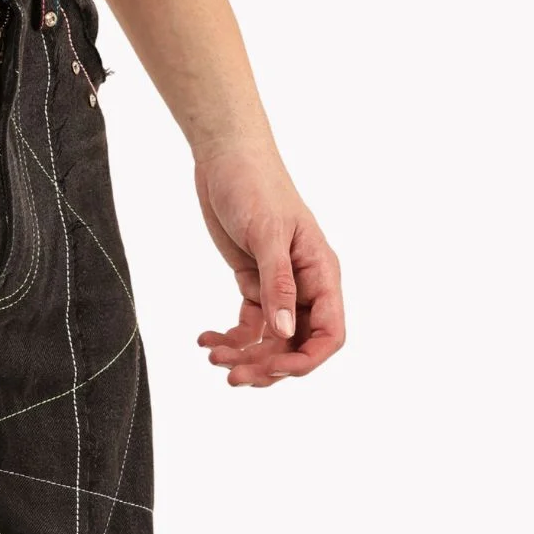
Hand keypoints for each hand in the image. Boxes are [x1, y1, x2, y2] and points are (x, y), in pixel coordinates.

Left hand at [194, 147, 343, 387]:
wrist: (226, 159)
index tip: (273, 369)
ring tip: (213, 356)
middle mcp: (305, 286)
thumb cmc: (256, 185)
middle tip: (232, 375)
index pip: (328, 334)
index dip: (305, 360)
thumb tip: (283, 332)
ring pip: (268, 341)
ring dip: (243, 356)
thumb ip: (277, 285)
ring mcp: (279, 287)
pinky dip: (228, 339)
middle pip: (294, 345)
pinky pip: (247, 326)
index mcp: (321, 274)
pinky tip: (205, 340)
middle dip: (266, 366)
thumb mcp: (268, 235)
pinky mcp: (254, 284)